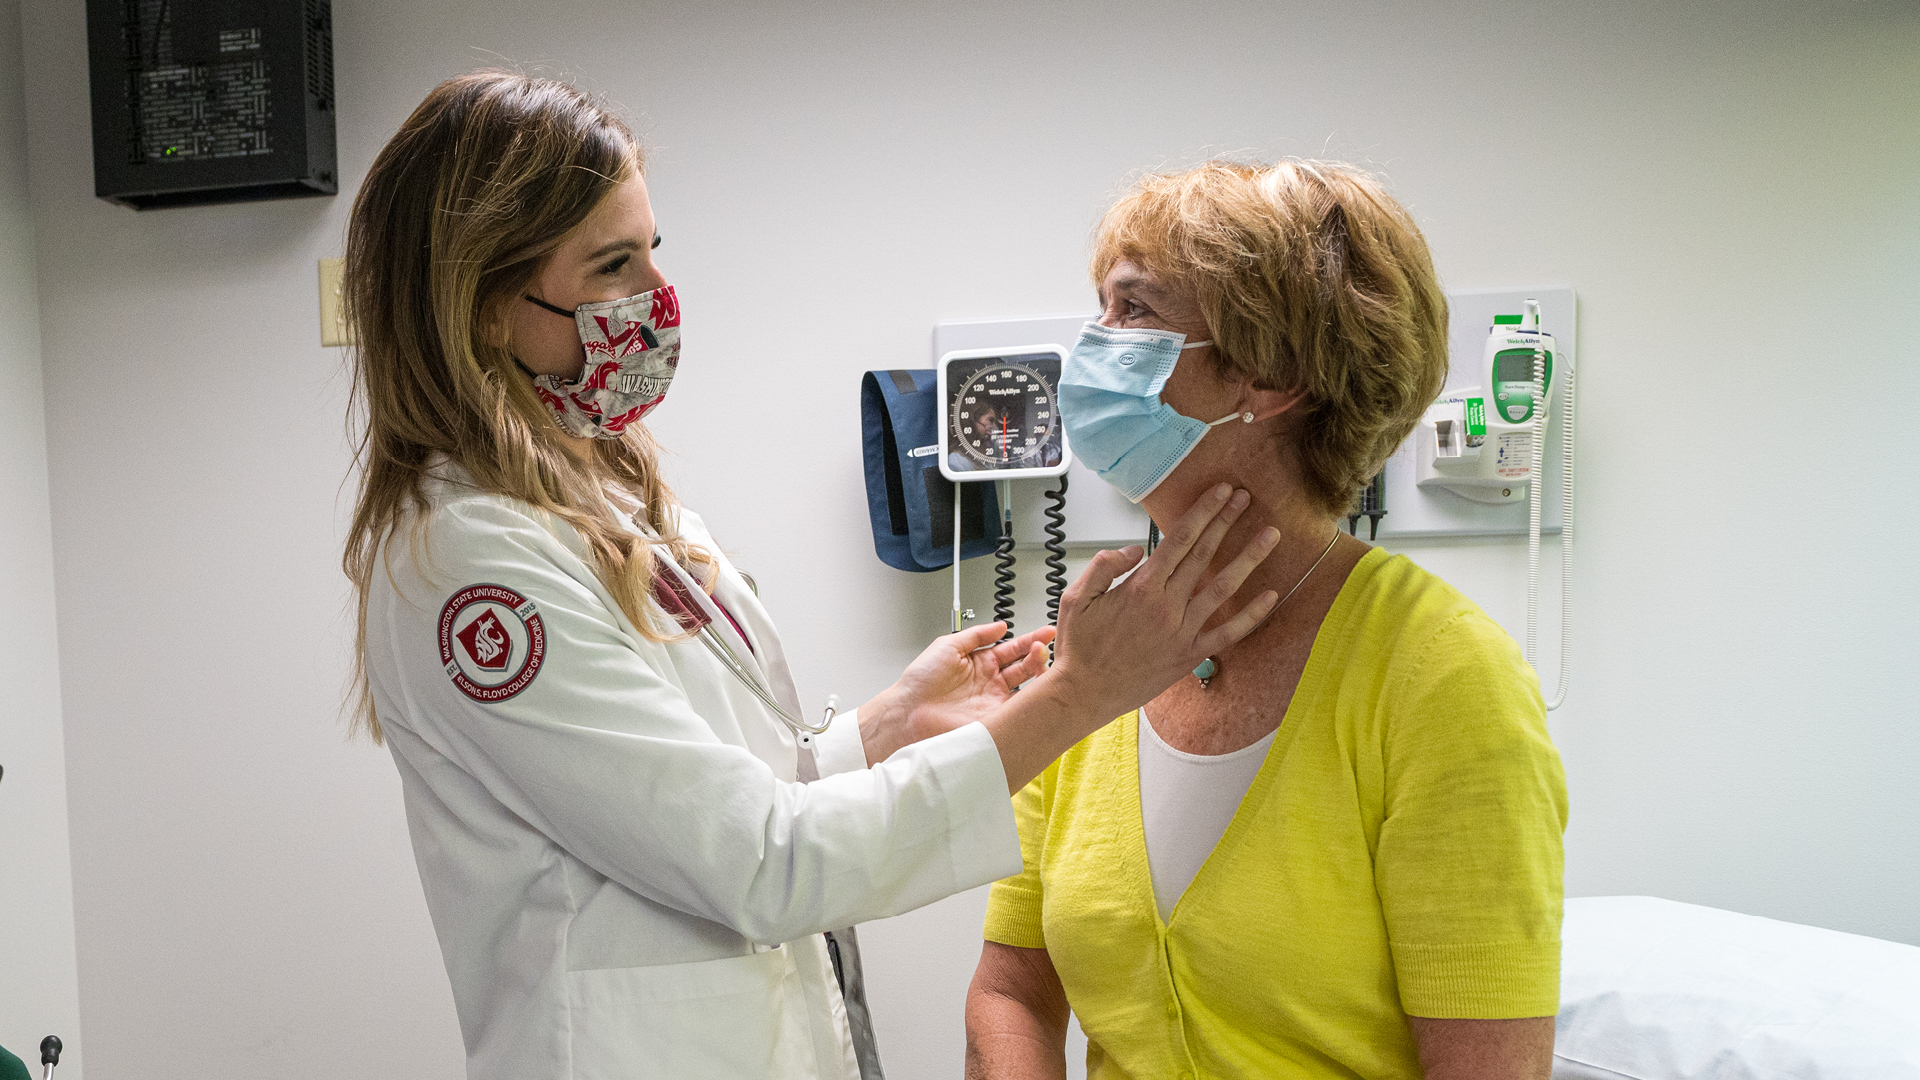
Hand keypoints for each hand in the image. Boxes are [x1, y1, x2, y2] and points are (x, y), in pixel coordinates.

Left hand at [858, 623, 1055, 764]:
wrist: (909, 712)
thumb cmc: (921, 681)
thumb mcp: (948, 645)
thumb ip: (976, 635)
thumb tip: (999, 625)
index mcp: (981, 664)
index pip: (1012, 649)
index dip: (1030, 640)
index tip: (1045, 633)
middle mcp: (990, 683)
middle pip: (1024, 667)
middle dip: (1038, 654)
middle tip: (1045, 646)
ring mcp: (994, 702)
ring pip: (1026, 687)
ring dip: (1038, 674)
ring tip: (1043, 660)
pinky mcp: (995, 721)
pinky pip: (1018, 711)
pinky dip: (1032, 701)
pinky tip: (1040, 688)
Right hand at [1049, 483, 1279, 723]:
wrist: (1085, 693)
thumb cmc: (1079, 647)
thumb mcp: (1076, 597)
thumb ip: (1104, 566)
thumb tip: (1134, 547)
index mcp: (1141, 588)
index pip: (1179, 540)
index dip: (1203, 512)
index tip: (1220, 492)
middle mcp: (1167, 607)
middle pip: (1204, 555)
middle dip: (1226, 522)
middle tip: (1245, 498)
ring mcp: (1182, 632)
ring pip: (1223, 588)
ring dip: (1249, 559)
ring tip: (1271, 535)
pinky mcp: (1189, 655)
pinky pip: (1228, 633)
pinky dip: (1251, 615)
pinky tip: (1271, 595)